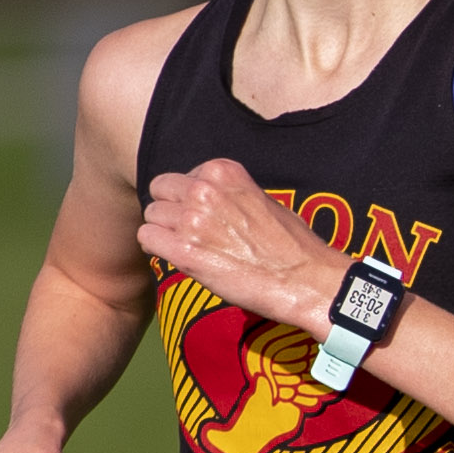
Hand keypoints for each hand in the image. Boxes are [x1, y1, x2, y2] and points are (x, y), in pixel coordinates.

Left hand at [139, 156, 339, 327]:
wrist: (306, 280)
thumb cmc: (292, 245)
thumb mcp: (262, 200)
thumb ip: (229, 194)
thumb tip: (207, 202)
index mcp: (223, 172)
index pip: (180, 177)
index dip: (187, 199)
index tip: (203, 216)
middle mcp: (204, 190)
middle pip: (159, 192)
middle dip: (169, 211)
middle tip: (187, 232)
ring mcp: (192, 220)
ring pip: (151, 216)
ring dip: (164, 232)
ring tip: (188, 248)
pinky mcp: (185, 251)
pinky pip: (147, 238)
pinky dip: (157, 248)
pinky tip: (178, 258)